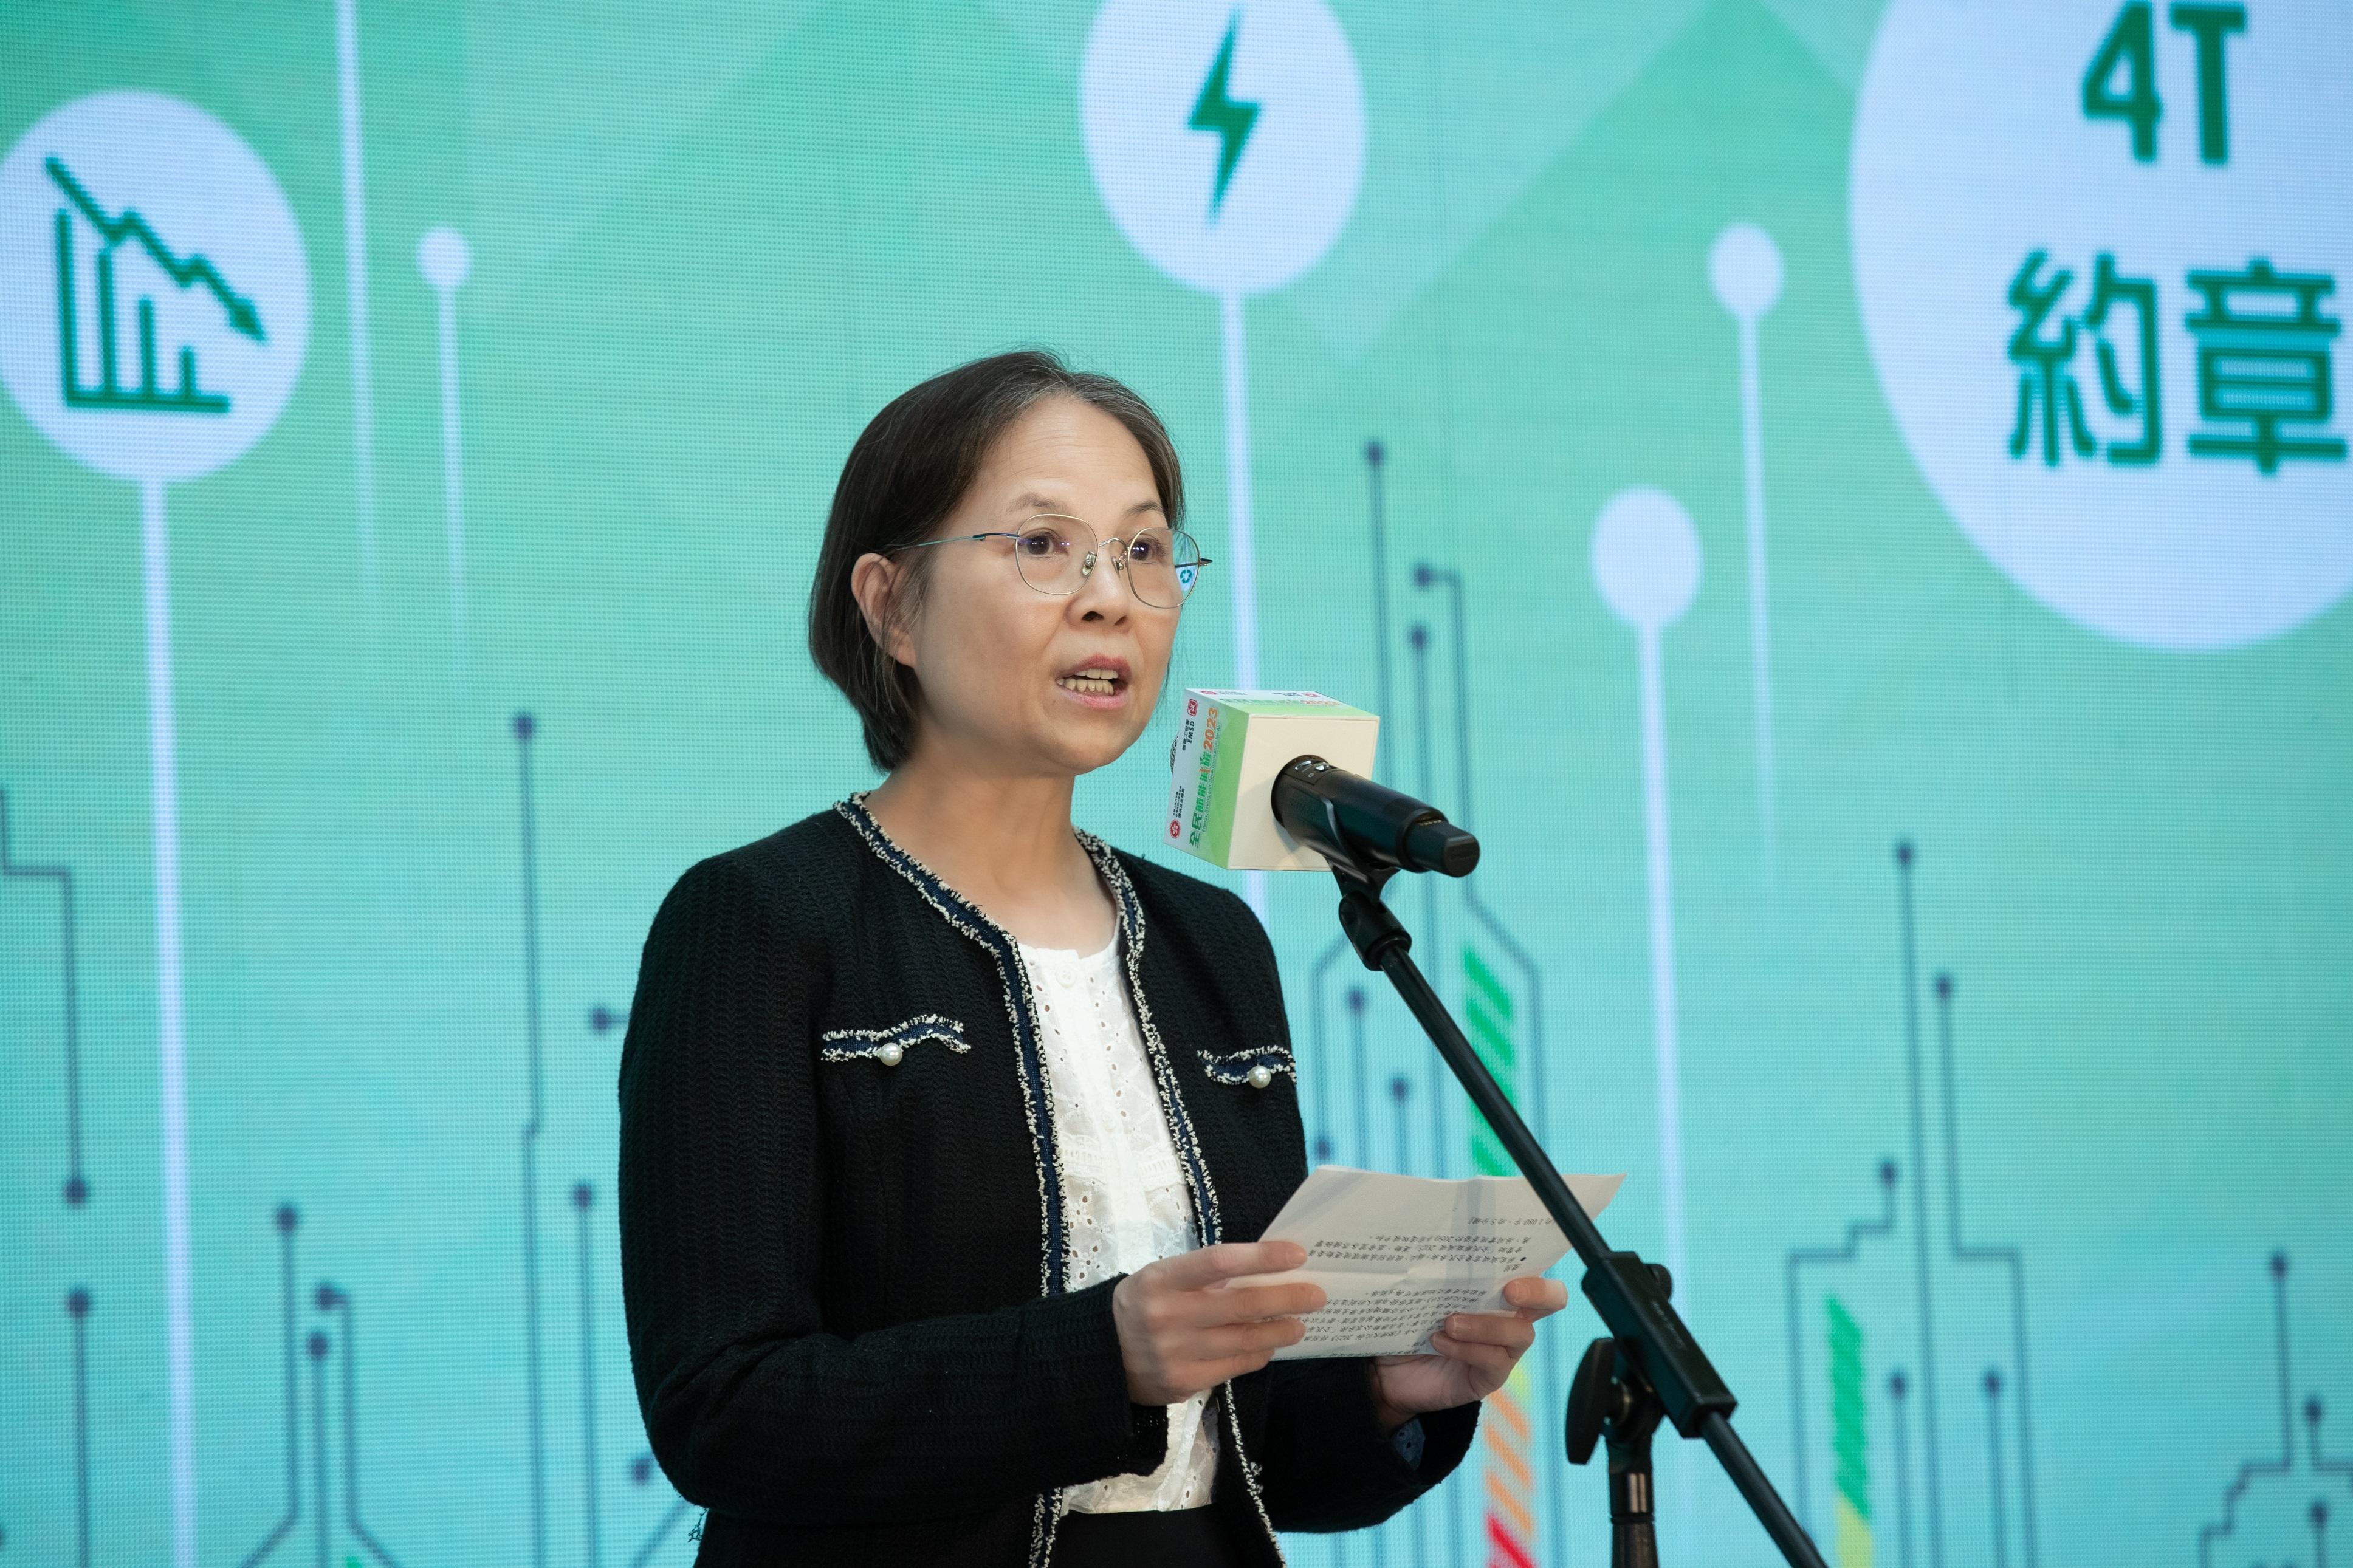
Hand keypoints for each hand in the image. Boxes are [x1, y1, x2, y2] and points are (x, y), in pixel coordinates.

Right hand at [1113, 1241, 1326, 1404]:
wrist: (1100, 1356)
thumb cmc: (1142, 1305)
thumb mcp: (1162, 1278)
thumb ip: (1204, 1277)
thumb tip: (1264, 1273)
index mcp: (1160, 1279)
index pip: (1219, 1261)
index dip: (1262, 1257)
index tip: (1297, 1254)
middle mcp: (1167, 1315)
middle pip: (1240, 1305)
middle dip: (1286, 1298)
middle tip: (1316, 1295)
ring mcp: (1175, 1353)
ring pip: (1243, 1340)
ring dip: (1279, 1331)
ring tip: (1299, 1324)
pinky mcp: (1182, 1383)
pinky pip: (1233, 1367)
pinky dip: (1257, 1354)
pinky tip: (1268, 1345)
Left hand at [1369, 1275, 1570, 1429]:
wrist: (1385, 1371)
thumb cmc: (1407, 1322)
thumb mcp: (1420, 1291)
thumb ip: (1435, 1272)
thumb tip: (1430, 1241)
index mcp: (1496, 1288)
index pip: (1533, 1267)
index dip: (1534, 1260)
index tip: (1511, 1255)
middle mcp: (1508, 1315)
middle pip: (1551, 1299)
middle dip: (1537, 1292)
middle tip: (1509, 1291)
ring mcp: (1503, 1348)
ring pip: (1521, 1333)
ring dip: (1485, 1326)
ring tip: (1450, 1323)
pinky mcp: (1490, 1376)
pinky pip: (1495, 1362)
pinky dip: (1468, 1349)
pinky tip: (1440, 1342)